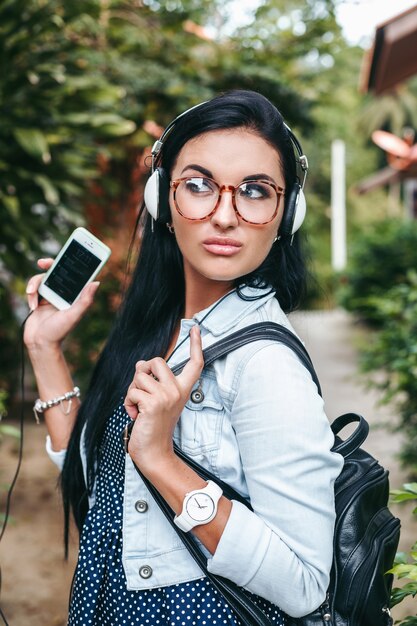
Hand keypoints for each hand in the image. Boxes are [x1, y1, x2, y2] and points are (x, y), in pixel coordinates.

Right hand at [24, 258, 99, 351]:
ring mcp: (51, 295)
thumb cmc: (59, 332)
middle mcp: (64, 293)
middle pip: (57, 271)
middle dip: (49, 264)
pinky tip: (32, 306)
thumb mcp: (74, 315)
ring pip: (42, 278)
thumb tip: (96, 282)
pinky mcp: (39, 298)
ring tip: (32, 296)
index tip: (69, 252)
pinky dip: (30, 294)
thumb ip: (85, 300)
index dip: (74, 262)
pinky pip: (33, 288)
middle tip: (42, 262)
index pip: (76, 274)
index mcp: (75, 295)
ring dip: (35, 284)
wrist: (40, 343)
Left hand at [124, 325, 203, 469]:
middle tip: (142, 393)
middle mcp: (178, 391)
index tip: (195, 328)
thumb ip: (153, 381)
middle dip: (141, 373)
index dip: (195, 345)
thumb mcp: (157, 399)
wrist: (154, 452)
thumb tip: (141, 363)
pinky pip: (132, 391)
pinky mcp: (153, 403)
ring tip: (138, 408)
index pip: (194, 363)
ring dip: (132, 391)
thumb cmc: (153, 426)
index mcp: (182, 389)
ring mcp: (167, 396)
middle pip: (156, 361)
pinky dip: (128, 403)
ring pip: (139, 376)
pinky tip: (135, 415)